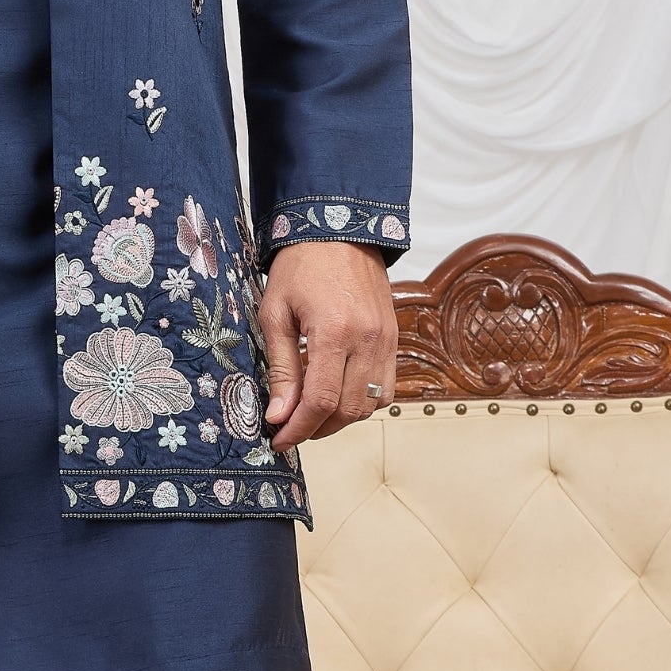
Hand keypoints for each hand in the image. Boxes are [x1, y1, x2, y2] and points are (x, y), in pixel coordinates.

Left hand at [255, 241, 396, 451]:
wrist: (340, 230)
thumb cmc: (301, 266)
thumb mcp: (276, 313)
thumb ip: (281, 368)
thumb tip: (278, 416)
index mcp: (335, 332)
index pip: (320, 402)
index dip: (298, 429)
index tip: (279, 440)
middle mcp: (368, 340)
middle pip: (348, 410)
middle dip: (317, 429)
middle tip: (290, 428)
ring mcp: (387, 341)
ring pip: (370, 405)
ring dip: (341, 419)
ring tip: (312, 414)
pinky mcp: (394, 339)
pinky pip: (387, 388)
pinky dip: (362, 402)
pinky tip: (338, 394)